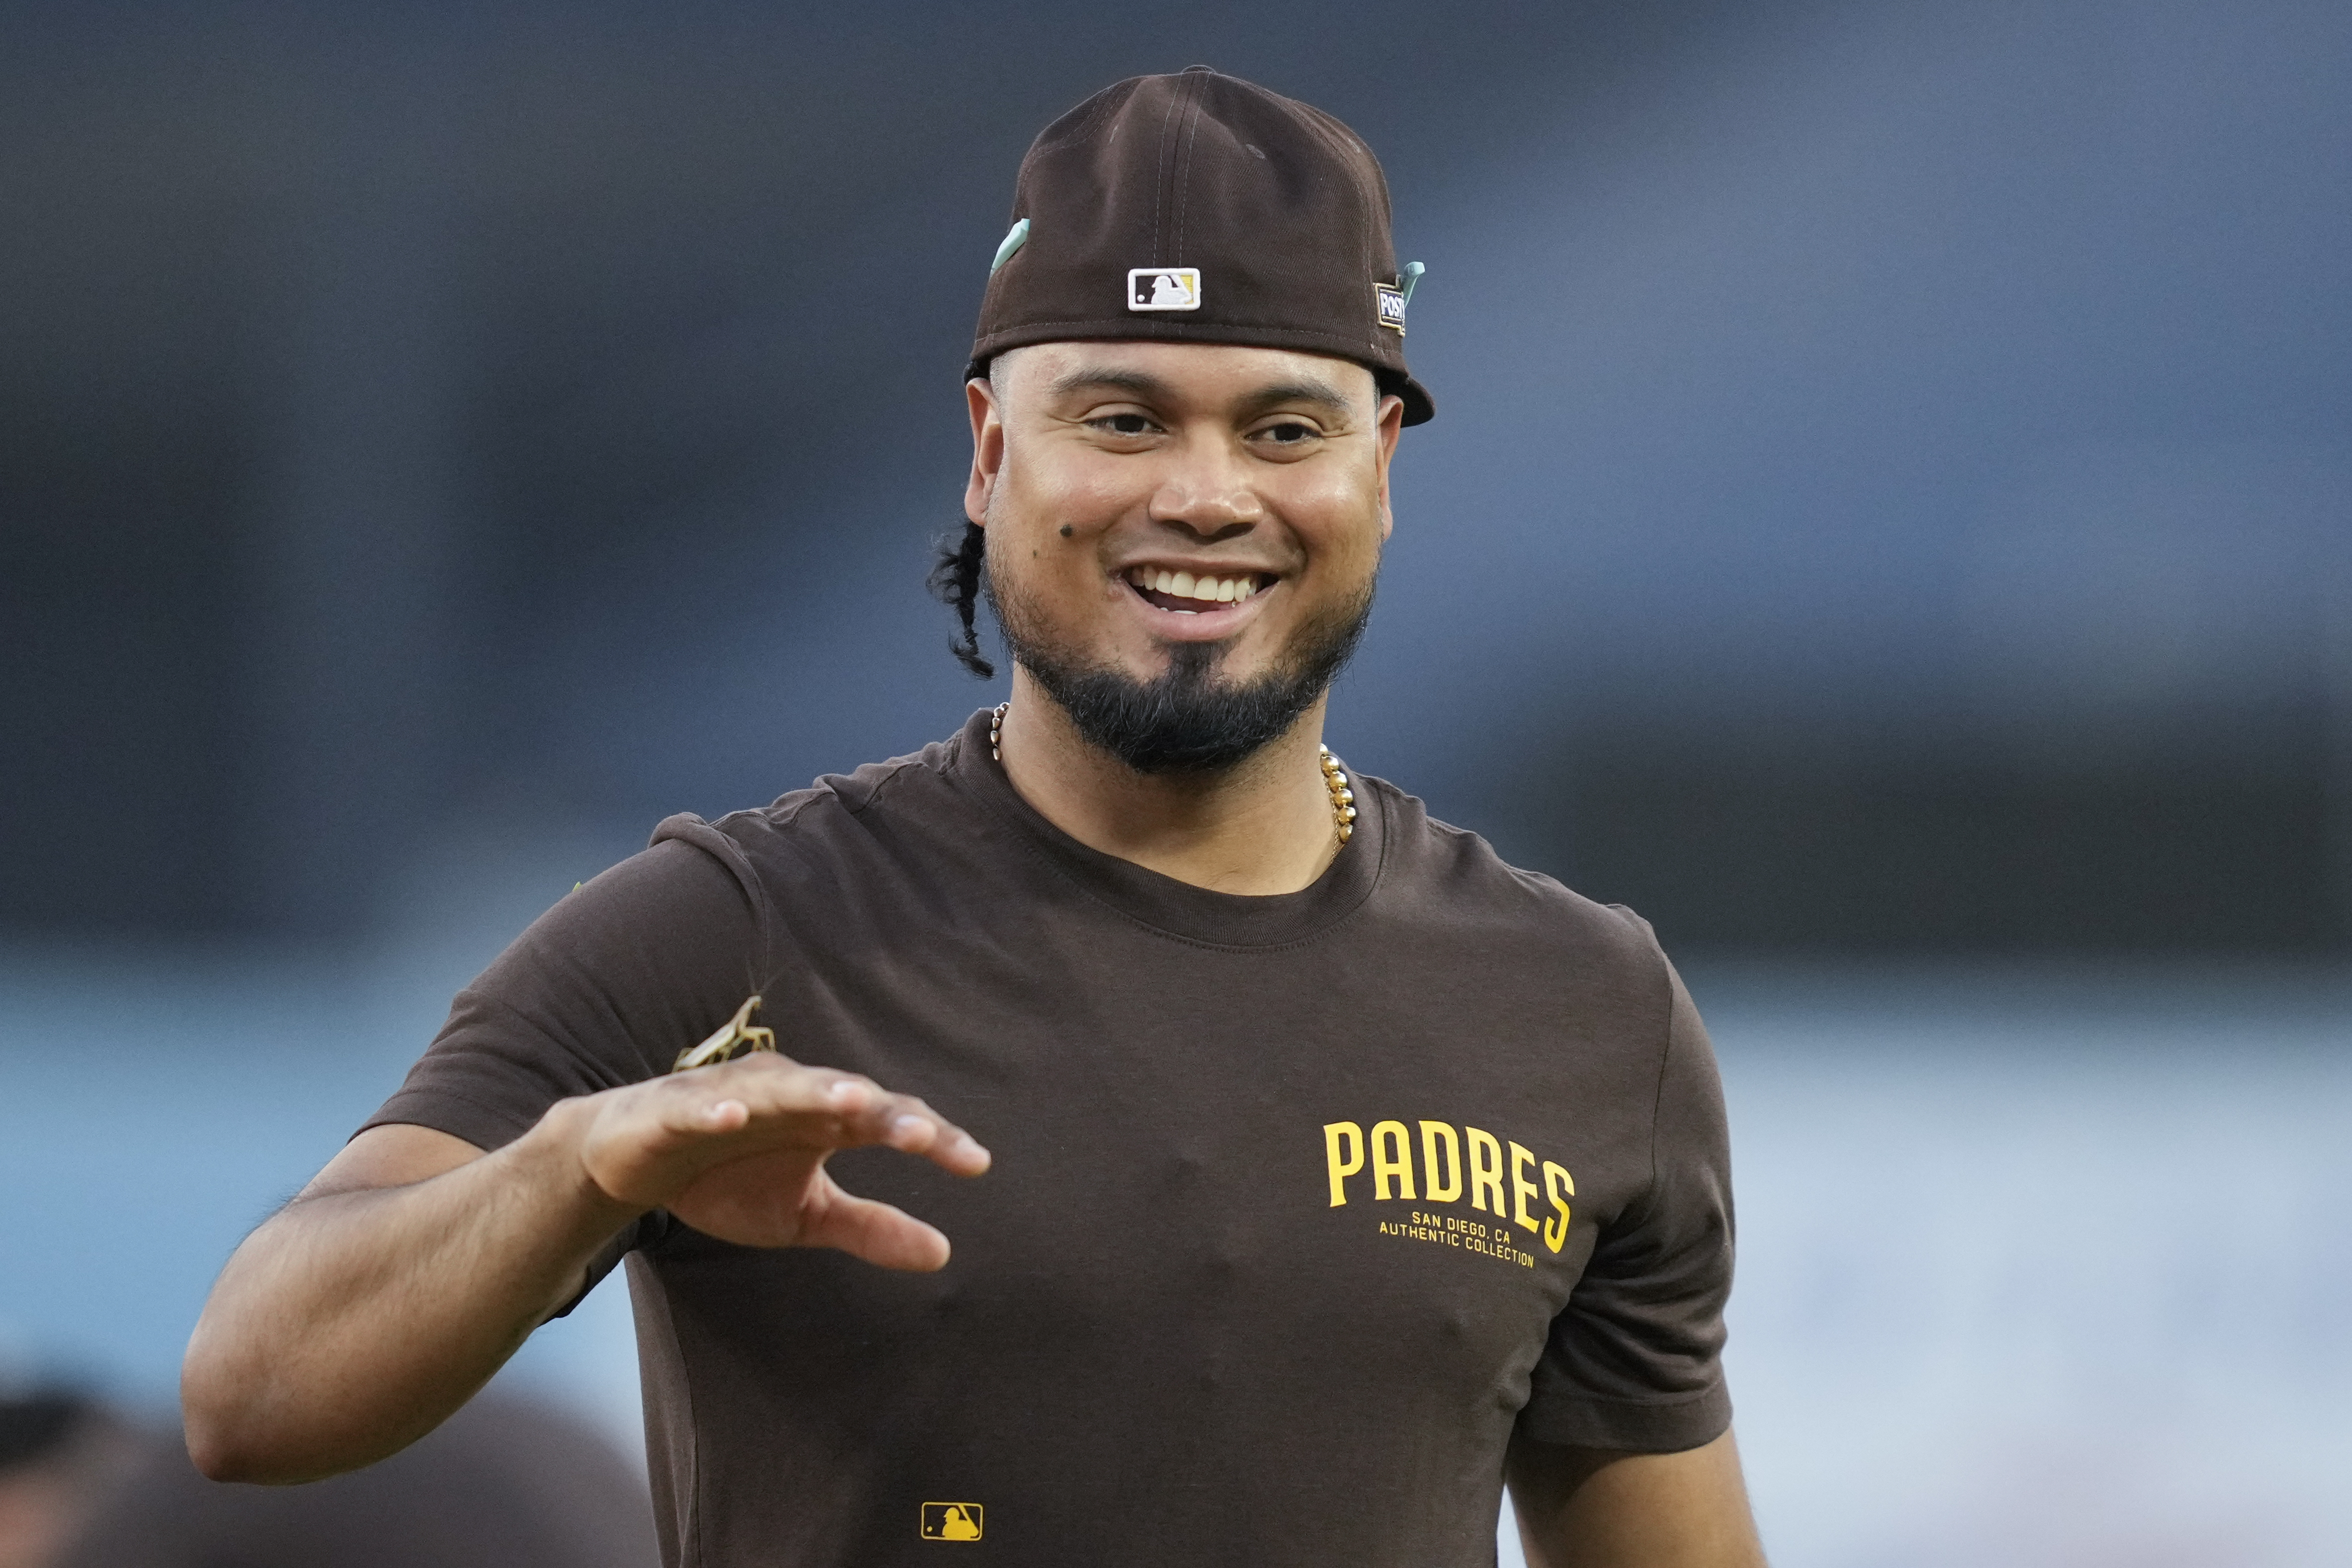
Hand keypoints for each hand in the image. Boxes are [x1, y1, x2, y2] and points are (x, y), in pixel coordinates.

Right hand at [571, 1053, 990, 1268]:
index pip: (888, 1121)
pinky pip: (699, 1107)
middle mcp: (789, 1095)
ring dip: (816, 1093)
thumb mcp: (804, 1216)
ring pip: (781, 1089)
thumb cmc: (727, 1178)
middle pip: (846, 1097)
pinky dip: (717, 1110)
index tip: (975, 1163)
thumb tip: (944, 1253)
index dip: (932, 1137)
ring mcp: (734, 1095)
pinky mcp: (677, 1108)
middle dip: (885, 1112)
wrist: (634, 1164)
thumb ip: (870, 1228)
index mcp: (825, 1119)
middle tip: (923, 1134)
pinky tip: (733, 1118)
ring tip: (851, 1103)